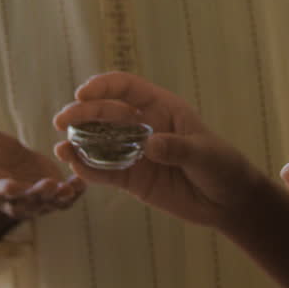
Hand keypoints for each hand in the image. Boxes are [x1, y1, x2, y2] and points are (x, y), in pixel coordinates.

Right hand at [0, 126, 84, 222]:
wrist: (4, 166)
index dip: (5, 190)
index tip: (11, 186)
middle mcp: (14, 200)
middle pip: (26, 203)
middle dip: (38, 196)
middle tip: (50, 186)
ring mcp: (34, 201)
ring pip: (48, 205)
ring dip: (60, 199)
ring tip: (71, 188)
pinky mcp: (52, 196)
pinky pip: (65, 200)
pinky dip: (75, 193)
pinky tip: (84, 182)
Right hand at [52, 72, 266, 229]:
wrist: (228, 201)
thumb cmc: (222, 166)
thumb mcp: (206, 155)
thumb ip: (178, 148)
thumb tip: (150, 145)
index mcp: (161, 107)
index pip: (126, 88)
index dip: (103, 86)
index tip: (83, 93)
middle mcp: (142, 125)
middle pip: (106, 113)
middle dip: (82, 113)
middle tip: (62, 120)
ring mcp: (134, 152)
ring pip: (99, 141)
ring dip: (78, 141)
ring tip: (61, 147)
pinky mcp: (131, 178)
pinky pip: (104, 171)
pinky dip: (87, 168)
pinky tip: (72, 165)